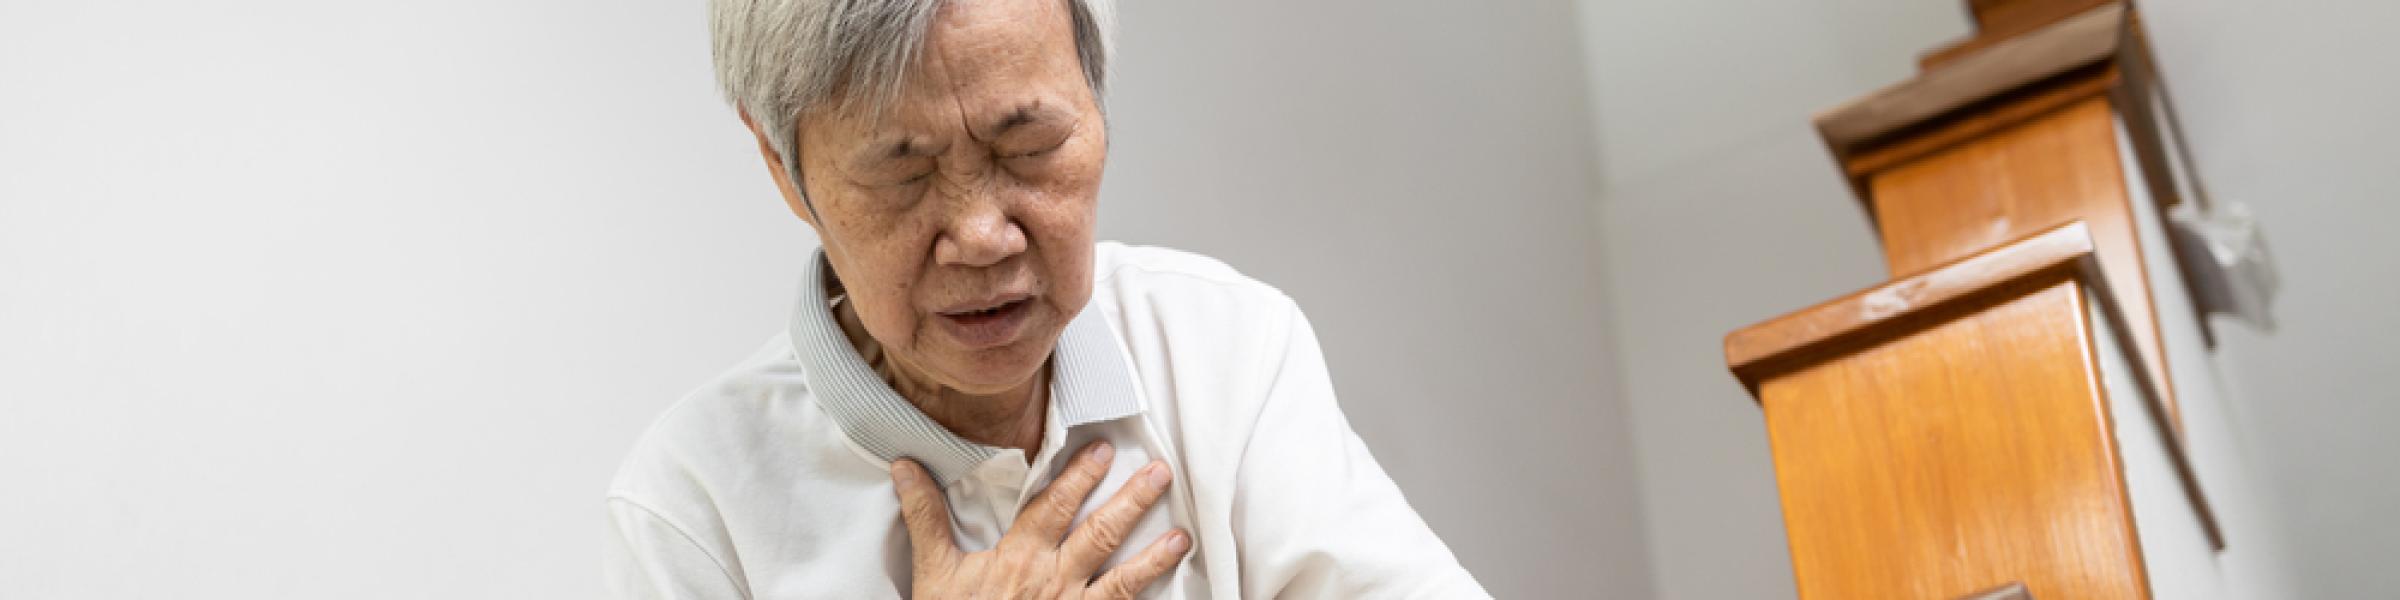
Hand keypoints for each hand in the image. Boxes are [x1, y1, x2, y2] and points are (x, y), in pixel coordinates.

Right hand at [891, 441, 1190, 598]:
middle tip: (1160, 472)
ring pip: (1122, 579)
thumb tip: (906, 467)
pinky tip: (1169, 595)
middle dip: (1132, 501)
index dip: (1079, 476)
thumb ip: (926, 517)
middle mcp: (1053, 582)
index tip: (1103, 450)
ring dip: (1154, 556)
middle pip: (1100, 534)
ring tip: (1182, 534)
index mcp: (1019, 558)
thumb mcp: (933, 572)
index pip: (1054, 507)